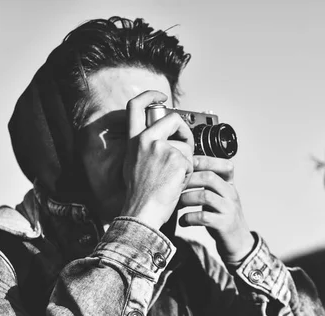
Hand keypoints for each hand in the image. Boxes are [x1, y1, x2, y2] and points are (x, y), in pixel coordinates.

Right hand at [120, 91, 193, 229]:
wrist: (142, 212)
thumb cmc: (140, 194)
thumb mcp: (133, 163)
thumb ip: (145, 147)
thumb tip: (164, 139)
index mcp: (134, 140)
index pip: (135, 105)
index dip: (150, 95)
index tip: (161, 96)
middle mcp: (146, 139)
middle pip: (173, 118)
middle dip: (184, 131)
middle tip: (184, 147)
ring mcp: (162, 148)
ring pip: (186, 145)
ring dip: (186, 160)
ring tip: (173, 176)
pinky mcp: (177, 159)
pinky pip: (191, 161)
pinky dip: (188, 173)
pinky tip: (176, 182)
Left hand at [178, 156, 253, 261]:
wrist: (239, 243)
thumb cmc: (222, 217)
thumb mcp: (220, 197)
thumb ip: (208, 184)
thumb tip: (184, 169)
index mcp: (230, 185)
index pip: (223, 165)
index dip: (204, 161)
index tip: (187, 164)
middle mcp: (231, 195)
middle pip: (209, 177)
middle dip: (189, 180)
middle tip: (176, 186)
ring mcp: (229, 210)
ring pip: (205, 196)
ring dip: (186, 198)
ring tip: (177, 204)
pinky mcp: (224, 225)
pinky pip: (203, 217)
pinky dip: (189, 218)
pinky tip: (183, 221)